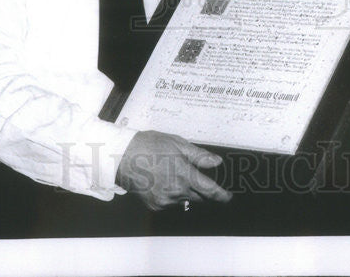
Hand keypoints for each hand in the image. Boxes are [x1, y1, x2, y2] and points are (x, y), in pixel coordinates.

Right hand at [116, 130, 232, 210]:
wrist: (122, 157)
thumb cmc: (149, 146)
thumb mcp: (177, 144)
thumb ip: (199, 156)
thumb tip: (216, 162)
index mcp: (184, 174)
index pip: (209, 190)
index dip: (221, 195)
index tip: (227, 197)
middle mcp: (176, 191)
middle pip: (199, 197)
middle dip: (202, 191)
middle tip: (195, 178)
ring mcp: (165, 200)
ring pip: (184, 200)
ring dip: (186, 192)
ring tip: (173, 175)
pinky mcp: (155, 205)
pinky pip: (170, 203)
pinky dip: (172, 195)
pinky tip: (164, 182)